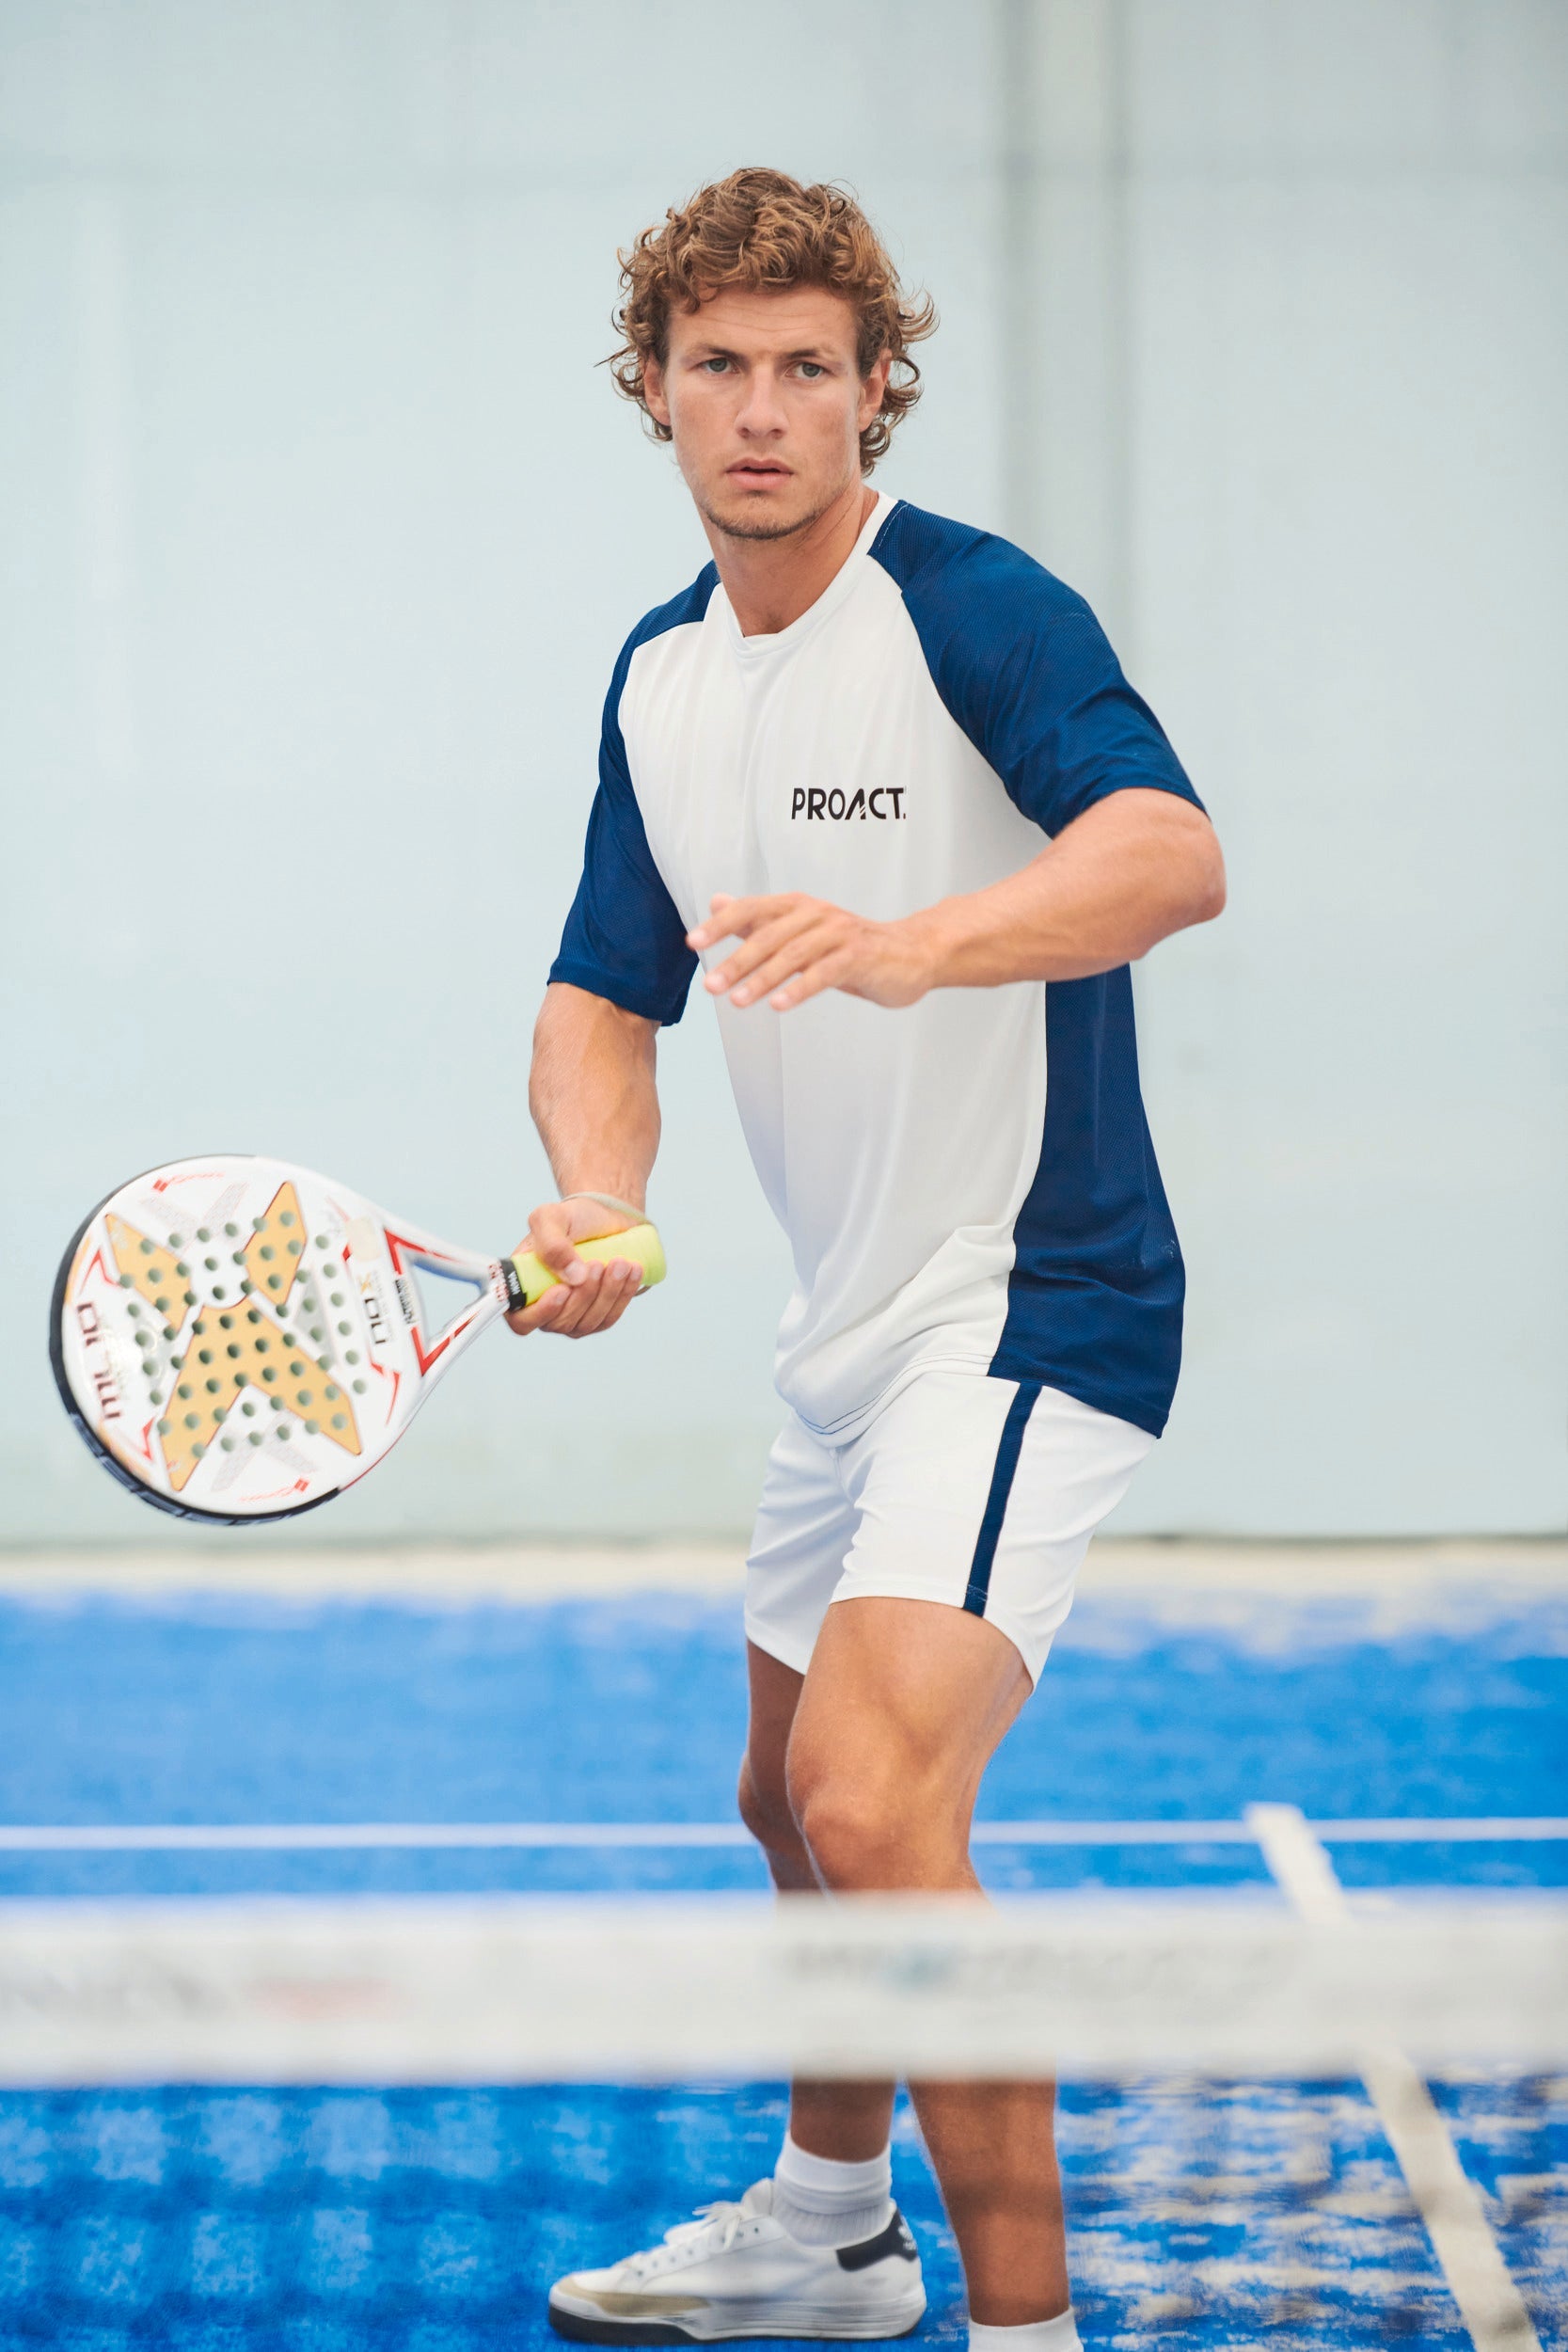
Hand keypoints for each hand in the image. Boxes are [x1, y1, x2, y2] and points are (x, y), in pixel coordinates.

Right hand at [504, 1196, 645, 1338]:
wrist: (604, 1217)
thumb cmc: (572, 1218)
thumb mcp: (551, 1217)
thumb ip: (551, 1244)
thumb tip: (573, 1278)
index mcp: (524, 1286)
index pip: (521, 1320)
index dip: (540, 1313)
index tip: (561, 1290)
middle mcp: (543, 1307)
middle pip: (560, 1322)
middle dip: (583, 1294)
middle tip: (598, 1264)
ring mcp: (571, 1317)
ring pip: (587, 1322)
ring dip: (606, 1293)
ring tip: (620, 1262)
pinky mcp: (597, 1316)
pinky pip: (609, 1317)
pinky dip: (623, 1295)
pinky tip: (632, 1271)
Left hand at [687, 892, 936, 1011]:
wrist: (910, 954)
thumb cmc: (849, 946)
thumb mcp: (800, 930)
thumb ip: (759, 920)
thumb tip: (717, 902)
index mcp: (797, 906)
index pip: (752, 909)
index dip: (722, 924)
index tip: (693, 942)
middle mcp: (816, 914)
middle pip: (769, 935)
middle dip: (736, 961)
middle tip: (710, 985)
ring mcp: (839, 934)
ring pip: (794, 954)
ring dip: (763, 978)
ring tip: (737, 1001)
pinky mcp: (860, 956)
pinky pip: (825, 972)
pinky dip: (800, 989)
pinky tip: (779, 1005)